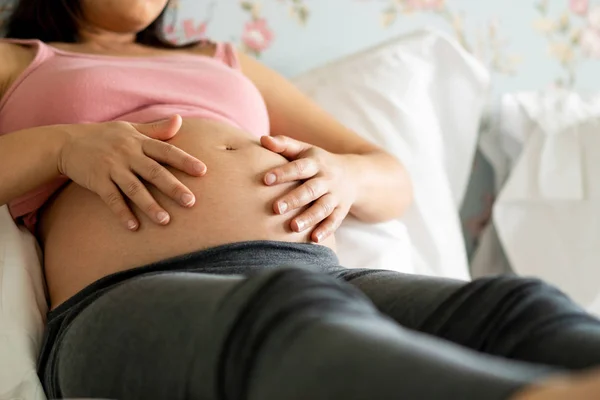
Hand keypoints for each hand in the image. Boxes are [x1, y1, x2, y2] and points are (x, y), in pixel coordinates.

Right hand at [58, 115, 206, 230]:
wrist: (67, 142)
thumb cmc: (105, 136)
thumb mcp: (131, 128)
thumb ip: (156, 129)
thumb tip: (180, 121)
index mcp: (139, 141)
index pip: (166, 151)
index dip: (185, 160)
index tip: (203, 171)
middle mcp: (127, 154)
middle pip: (154, 172)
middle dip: (173, 187)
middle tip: (191, 202)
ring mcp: (111, 168)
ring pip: (134, 188)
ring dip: (150, 205)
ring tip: (165, 220)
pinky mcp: (97, 180)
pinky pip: (111, 198)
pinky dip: (122, 212)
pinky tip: (134, 227)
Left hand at [261, 135, 356, 242]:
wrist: (354, 175)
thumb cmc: (318, 162)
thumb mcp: (304, 150)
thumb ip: (284, 145)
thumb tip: (263, 140)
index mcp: (315, 163)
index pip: (299, 168)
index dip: (283, 173)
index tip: (266, 180)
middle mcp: (327, 179)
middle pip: (311, 190)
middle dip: (294, 199)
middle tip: (275, 208)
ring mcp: (335, 196)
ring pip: (323, 208)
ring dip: (309, 218)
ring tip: (293, 227)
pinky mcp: (341, 211)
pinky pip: (334, 221)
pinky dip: (326, 230)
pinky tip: (314, 239)